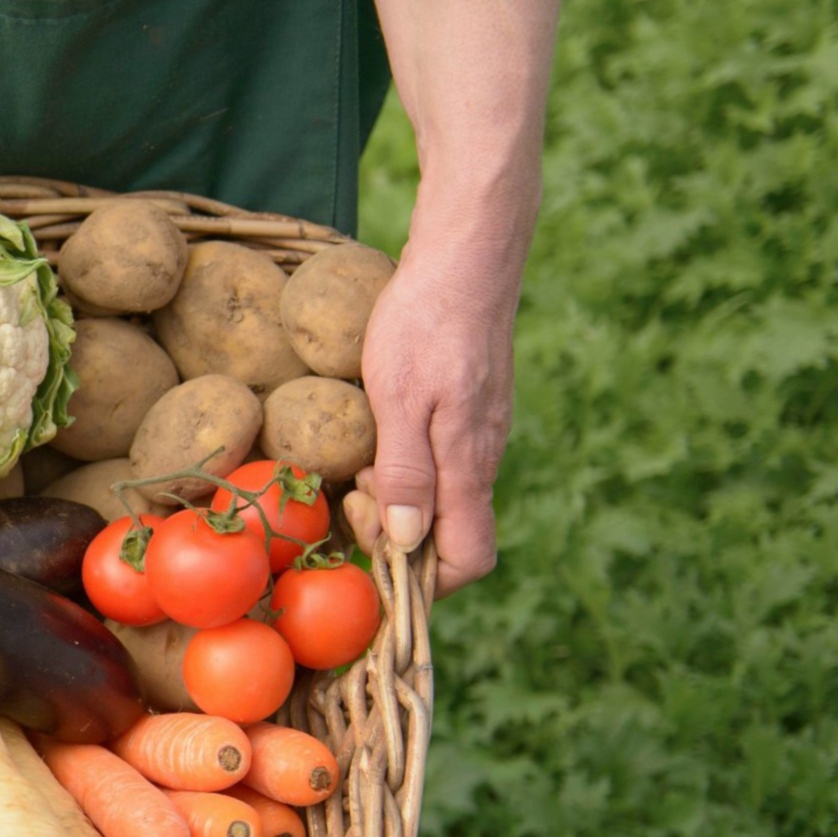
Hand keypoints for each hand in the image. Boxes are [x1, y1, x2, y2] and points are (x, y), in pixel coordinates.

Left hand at [354, 219, 523, 595]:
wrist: (466, 256)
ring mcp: (479, 436)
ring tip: (362, 458)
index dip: (423, 580)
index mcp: (470, 466)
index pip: (469, 560)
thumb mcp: (399, 398)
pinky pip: (438, 465)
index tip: (374, 551)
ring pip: (440, 500)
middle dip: (395, 535)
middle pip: (448, 537)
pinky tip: (374, 434)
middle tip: (355, 488)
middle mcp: (482, 459)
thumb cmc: (426, 321)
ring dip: (394, 498)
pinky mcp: (470, 413)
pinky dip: (402, 467)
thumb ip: (407, 474)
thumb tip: (406, 542)